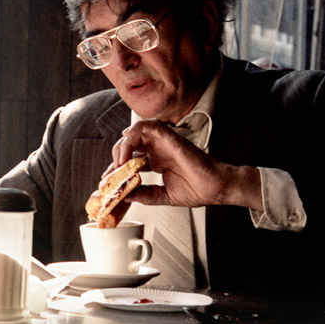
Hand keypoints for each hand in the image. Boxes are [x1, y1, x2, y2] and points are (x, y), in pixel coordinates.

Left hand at [111, 119, 262, 211]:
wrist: (216, 188)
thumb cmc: (197, 189)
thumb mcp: (163, 196)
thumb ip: (144, 194)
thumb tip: (124, 195)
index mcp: (157, 161)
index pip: (131, 159)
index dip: (116, 167)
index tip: (107, 180)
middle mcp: (159, 150)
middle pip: (129, 144)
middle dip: (116, 156)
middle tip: (111, 172)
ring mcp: (164, 144)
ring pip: (136, 133)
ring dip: (123, 145)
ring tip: (119, 161)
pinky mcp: (171, 139)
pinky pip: (149, 127)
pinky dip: (135, 133)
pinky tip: (128, 146)